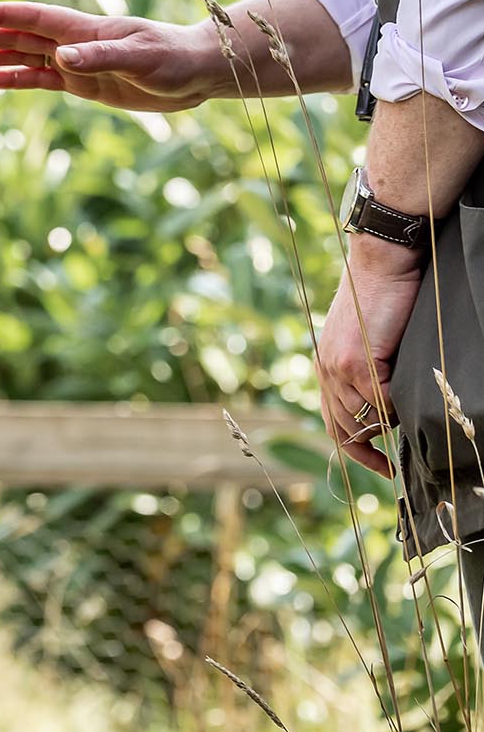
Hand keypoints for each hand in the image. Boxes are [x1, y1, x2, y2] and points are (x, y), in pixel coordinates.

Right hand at [0, 2, 227, 111]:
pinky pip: (38, 80)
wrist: (198, 73)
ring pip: (22, 57)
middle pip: (18, 36)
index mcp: (86, 30)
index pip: (34, 19)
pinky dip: (13, 80)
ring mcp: (76, 62)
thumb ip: (101, 57)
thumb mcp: (142, 60)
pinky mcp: (82, 83)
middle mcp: (74, 42)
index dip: (1, 15)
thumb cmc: (175, 61)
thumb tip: (61, 57)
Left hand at [316, 236, 425, 476]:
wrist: (383, 263)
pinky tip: (407, 399)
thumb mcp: (372, 342)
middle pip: (343, 428)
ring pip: (364, 417)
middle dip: (367, 451)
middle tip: (390, 469)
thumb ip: (371, 373)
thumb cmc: (385, 298)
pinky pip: (378, 401)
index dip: (353, 449)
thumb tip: (387, 411)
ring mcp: (337, 368)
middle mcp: (325, 371)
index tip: (379, 468)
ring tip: (406, 419)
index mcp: (326, 367)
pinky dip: (394, 408)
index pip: (333, 421)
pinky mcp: (355, 361)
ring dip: (387, 424)